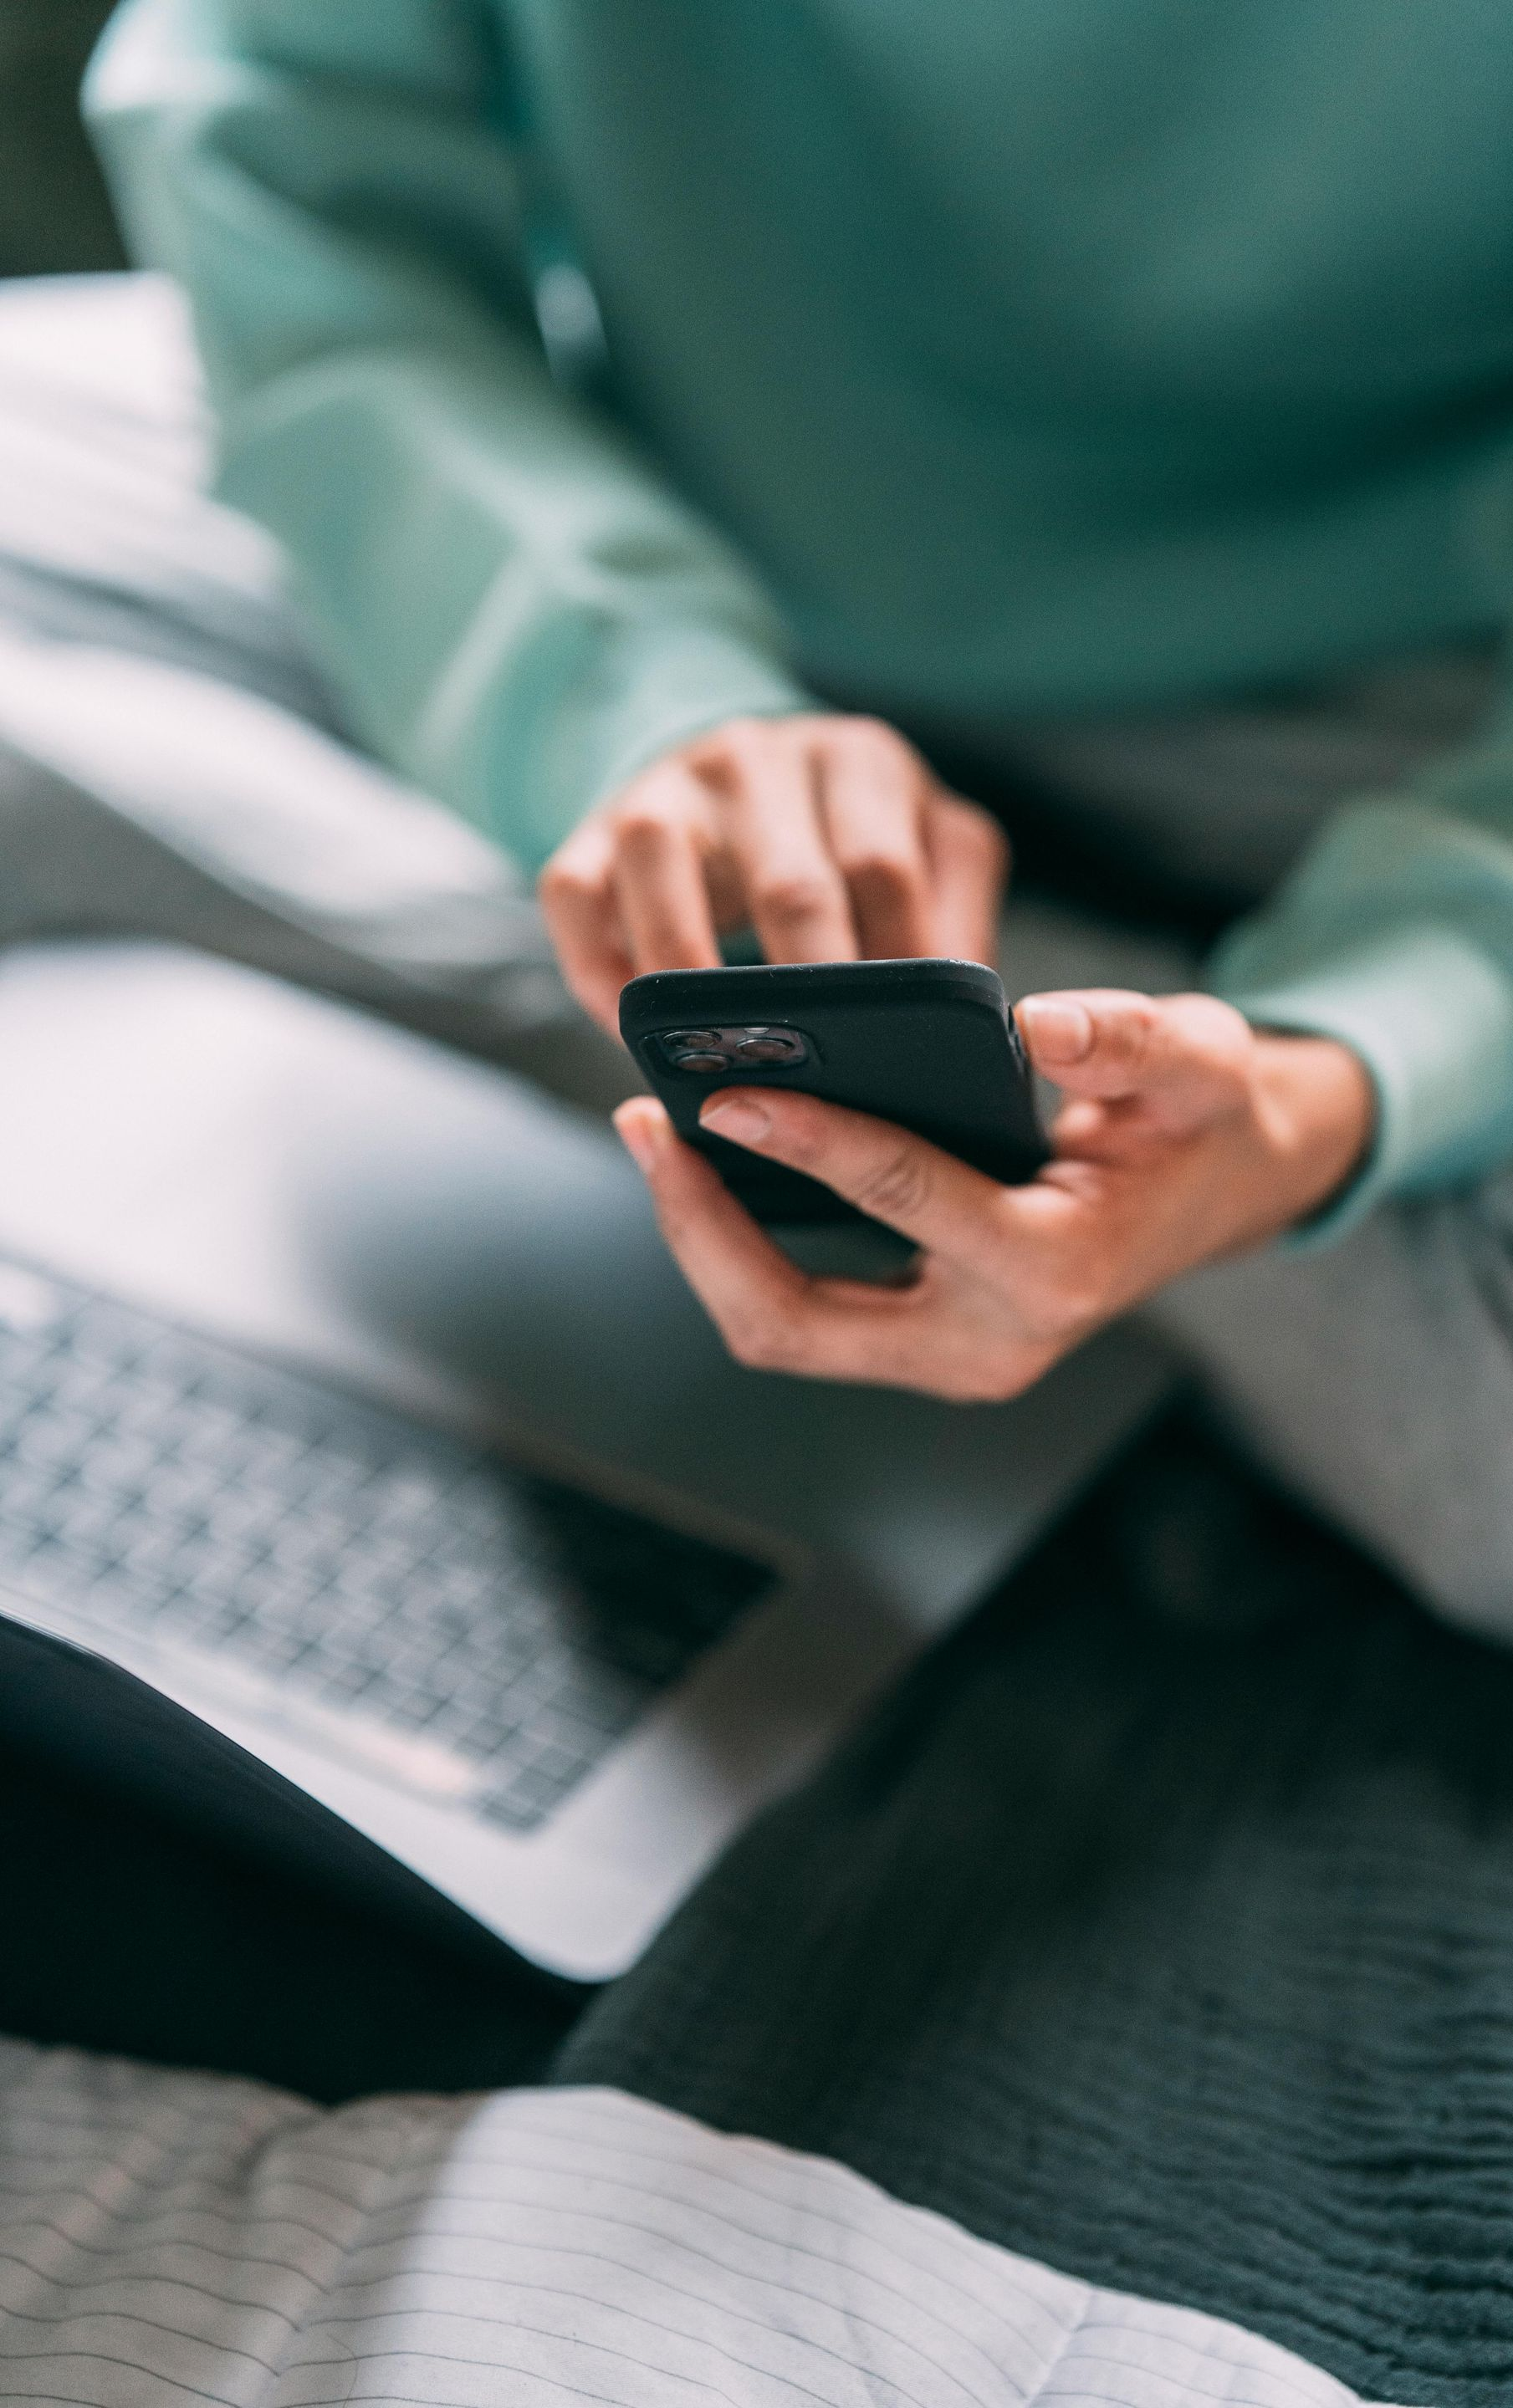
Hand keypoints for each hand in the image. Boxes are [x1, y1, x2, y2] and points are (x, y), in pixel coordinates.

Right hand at [540, 713, 1007, 1034]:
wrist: (734, 775)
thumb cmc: (846, 840)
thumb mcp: (926, 852)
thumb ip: (956, 920)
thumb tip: (977, 1028)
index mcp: (861, 761)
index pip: (884, 870)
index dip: (894, 971)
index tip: (902, 1056)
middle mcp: (759, 756)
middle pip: (789, 881)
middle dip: (806, 996)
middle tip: (822, 1087)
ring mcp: (667, 785)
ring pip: (662, 867)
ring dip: (687, 980)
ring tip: (716, 1064)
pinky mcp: (591, 823)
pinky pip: (575, 893)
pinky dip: (598, 971)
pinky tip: (631, 1032)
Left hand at [613, 990, 1374, 1400]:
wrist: (1222, 1191)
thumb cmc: (1200, 1119)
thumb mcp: (1201, 1060)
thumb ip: (1134, 1039)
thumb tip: (1041, 1023)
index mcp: (1054, 1271)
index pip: (902, 1199)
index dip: (807, 1140)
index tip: (726, 1090)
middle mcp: (988, 1343)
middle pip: (794, 1321)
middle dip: (701, 1228)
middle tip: (643, 1122)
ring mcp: (945, 1357)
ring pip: (778, 1330)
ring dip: (703, 1241)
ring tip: (654, 1134)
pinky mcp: (915, 1343)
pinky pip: (797, 1314)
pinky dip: (737, 1246)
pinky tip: (706, 1162)